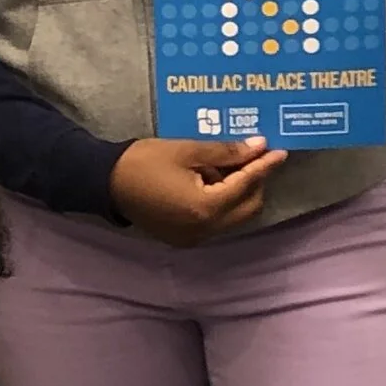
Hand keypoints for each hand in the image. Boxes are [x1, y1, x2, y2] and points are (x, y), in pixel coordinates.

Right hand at [108, 136, 285, 245]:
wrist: (105, 183)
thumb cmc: (144, 161)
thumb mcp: (187, 150)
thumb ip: (226, 152)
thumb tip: (258, 147)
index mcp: (206, 207)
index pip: (246, 185)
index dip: (264, 166)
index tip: (280, 151)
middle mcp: (205, 229)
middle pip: (248, 208)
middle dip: (255, 182)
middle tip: (251, 157)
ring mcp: (194, 238)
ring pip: (234, 217)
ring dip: (238, 193)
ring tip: (223, 167)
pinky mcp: (184, 238)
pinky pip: (216, 222)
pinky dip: (221, 203)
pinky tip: (208, 182)